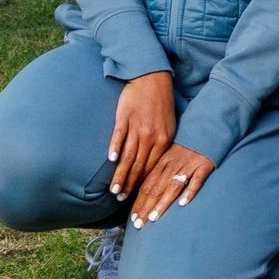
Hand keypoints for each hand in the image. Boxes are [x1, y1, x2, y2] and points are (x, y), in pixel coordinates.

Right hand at [107, 71, 175, 199]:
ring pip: (128, 155)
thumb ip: (161, 145)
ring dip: (121, 174)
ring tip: (114, 189)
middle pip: (139, 165)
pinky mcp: (125, 117)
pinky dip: (115, 148)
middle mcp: (151, 135)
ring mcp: (137, 126)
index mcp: (164, 139)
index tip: (136, 197)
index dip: (142, 183)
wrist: (152, 79)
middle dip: (130, 184)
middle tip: (121, 199)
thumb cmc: (160, 104)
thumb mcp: (168, 125)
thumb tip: (153, 166)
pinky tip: (111, 160)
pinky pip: (119, 136)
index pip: (152, 167)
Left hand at [128, 143, 213, 226]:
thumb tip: (139, 188)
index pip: (146, 184)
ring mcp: (188, 165)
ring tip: (153, 218)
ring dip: (162, 203)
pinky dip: (190, 191)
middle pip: (156, 188)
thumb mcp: (167, 152)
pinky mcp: (204, 166)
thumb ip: (156, 169)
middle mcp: (172, 164)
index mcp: (161, 161)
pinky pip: (197, 180)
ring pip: (173, 186)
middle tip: (138, 224)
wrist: (207, 129)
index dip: (138, 201)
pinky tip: (183, 203)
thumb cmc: (186, 144)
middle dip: (145, 207)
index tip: (132, 217)